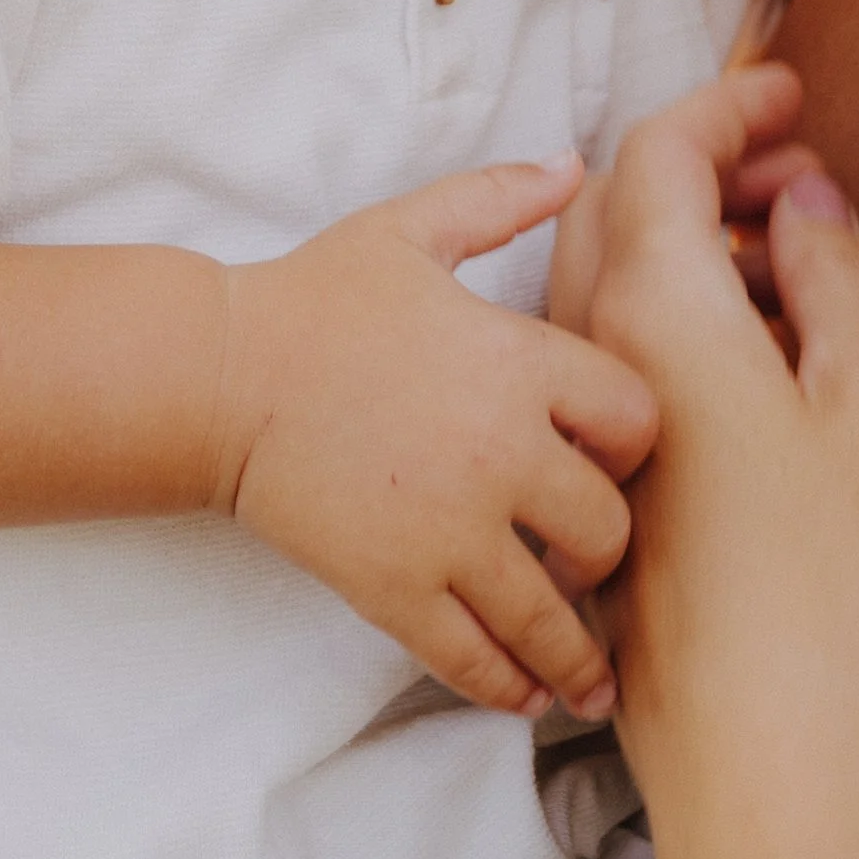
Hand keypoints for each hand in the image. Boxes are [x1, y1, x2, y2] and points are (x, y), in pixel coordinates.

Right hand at [209, 155, 655, 722]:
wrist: (220, 375)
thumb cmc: (318, 296)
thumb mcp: (412, 229)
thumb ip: (500, 198)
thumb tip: (574, 164)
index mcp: (518, 363)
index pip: (638, 419)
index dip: (634, 439)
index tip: (613, 454)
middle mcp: (502, 453)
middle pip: (609, 526)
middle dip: (609, 545)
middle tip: (595, 556)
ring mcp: (451, 533)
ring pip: (554, 614)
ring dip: (579, 648)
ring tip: (591, 673)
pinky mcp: (398, 591)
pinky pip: (477, 659)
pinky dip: (511, 685)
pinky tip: (529, 694)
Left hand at [581, 70, 858, 854]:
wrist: (774, 777)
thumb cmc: (845, 591)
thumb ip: (837, 276)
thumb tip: (800, 199)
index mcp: (661, 314)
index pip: (658, 155)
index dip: (725, 106)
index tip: (787, 88)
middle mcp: (592, 364)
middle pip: (616, 214)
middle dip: (701, 171)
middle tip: (795, 173)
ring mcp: (585, 445)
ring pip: (609, 297)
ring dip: (690, 254)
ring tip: (794, 272)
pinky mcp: (599, 512)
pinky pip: (611, 378)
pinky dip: (674, 336)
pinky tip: (755, 378)